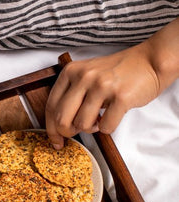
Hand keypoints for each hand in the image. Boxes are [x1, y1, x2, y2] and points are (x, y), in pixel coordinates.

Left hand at [45, 18, 178, 148]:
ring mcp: (102, 86)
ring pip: (82, 125)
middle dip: (68, 133)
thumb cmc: (118, 72)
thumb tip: (58, 126)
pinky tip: (112, 116)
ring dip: (91, 129)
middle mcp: (84, 77)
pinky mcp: (121, 97)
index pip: (51, 106)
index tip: (55, 140)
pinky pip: (105, 127)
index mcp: (71, 71)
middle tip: (77, 132)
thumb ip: (71, 93)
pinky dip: (108, 128)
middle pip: (62, 119)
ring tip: (99, 118)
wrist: (150, 61)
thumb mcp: (87, 74)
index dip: (51, 129)